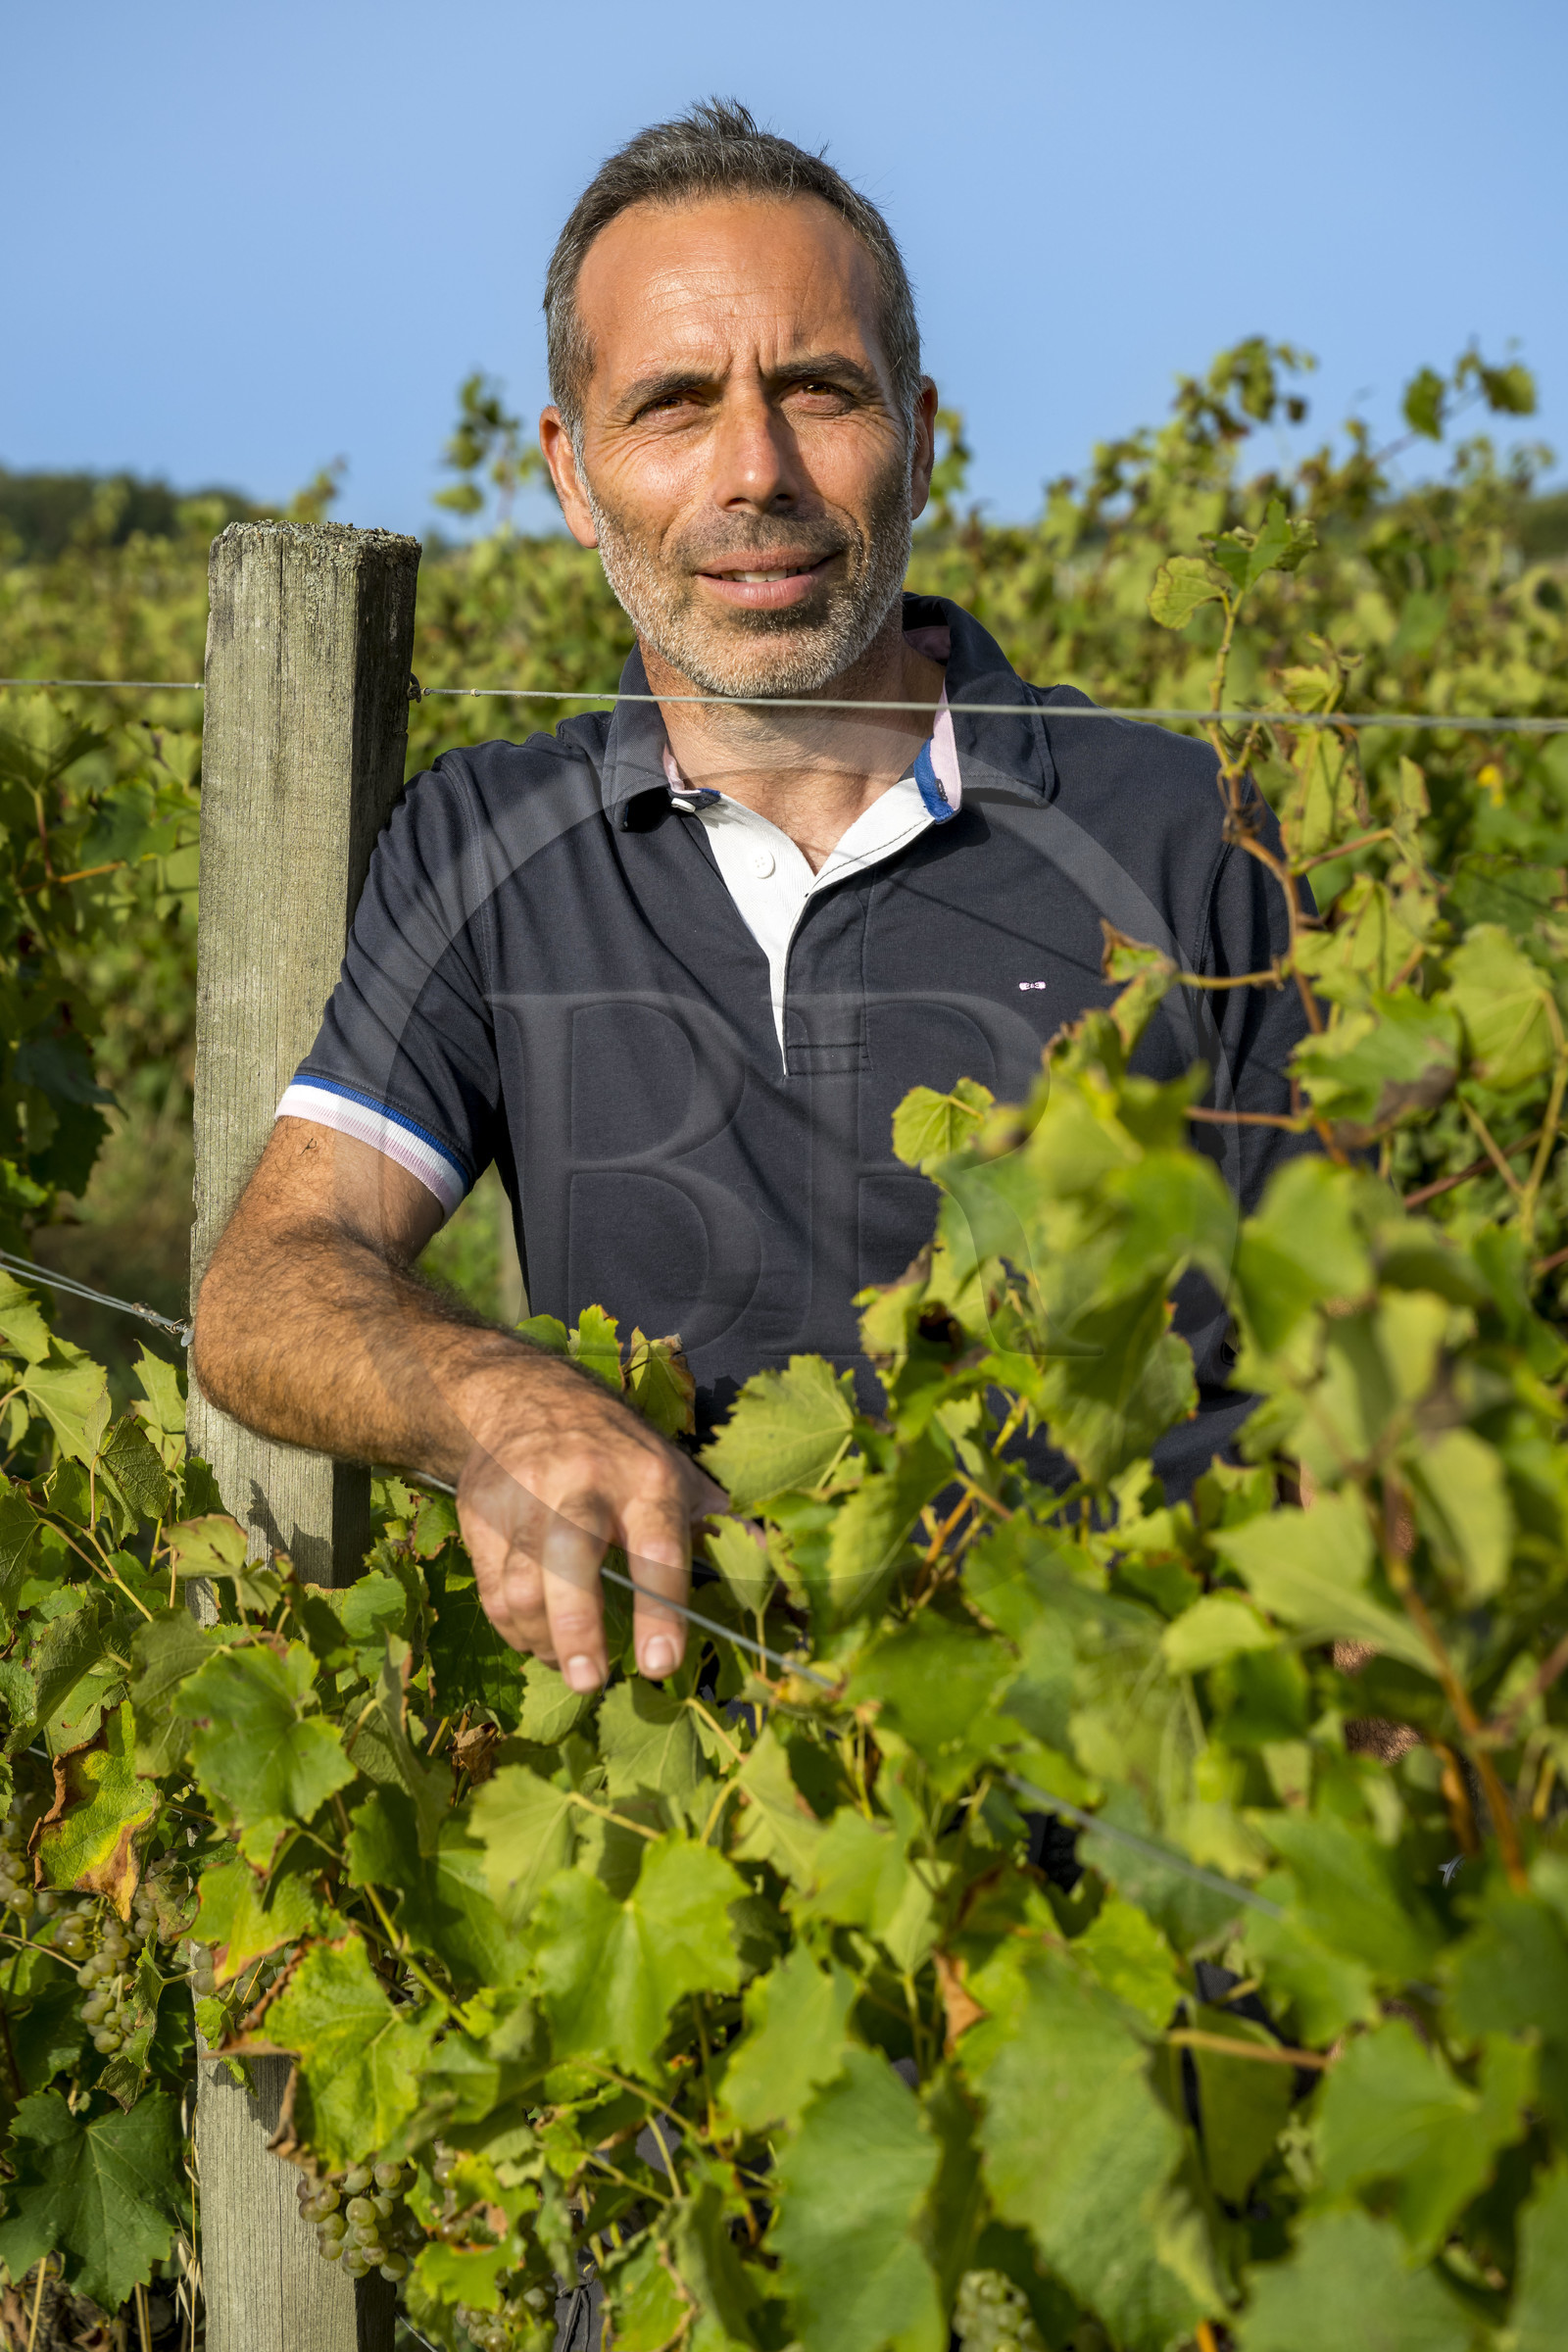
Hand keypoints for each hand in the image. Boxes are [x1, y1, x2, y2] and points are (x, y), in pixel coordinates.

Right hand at [455, 1357, 726, 1690]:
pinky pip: (492, 1587)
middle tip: (589, 1679)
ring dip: (544, 1639)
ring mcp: (526, 1495)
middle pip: (572, 1557)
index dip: (661, 1609)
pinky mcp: (482, 1511)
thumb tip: (769, 1559)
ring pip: (524, 1582)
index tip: (660, 1663)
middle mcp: (584, 1482)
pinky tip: (536, 1638)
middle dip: (578, 1626)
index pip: (658, 1547)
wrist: (525, 1395)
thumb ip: (718, 1520)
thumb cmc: (618, 1449)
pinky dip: (514, 1627)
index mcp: (646, 1477)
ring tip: (569, 1664)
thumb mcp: (675, 1469)